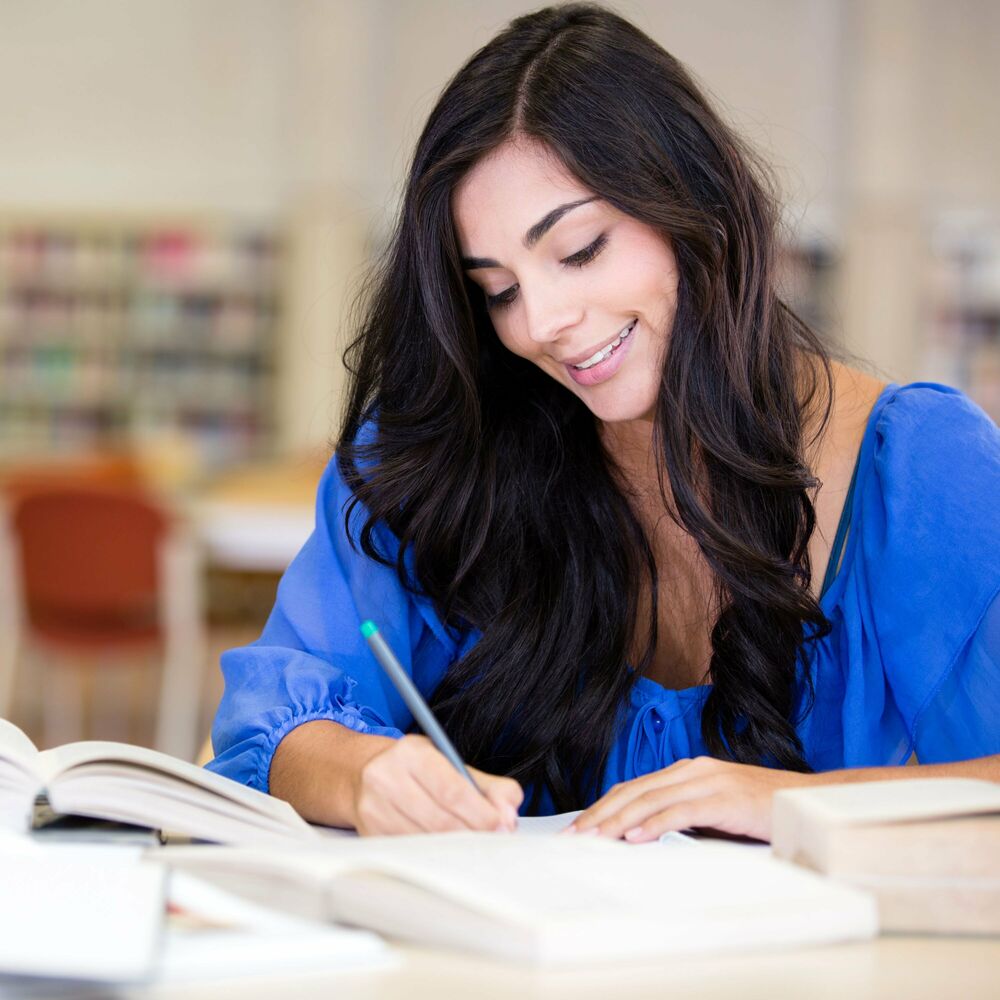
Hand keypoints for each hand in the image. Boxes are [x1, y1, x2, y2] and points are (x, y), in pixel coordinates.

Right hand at [352, 734, 523, 835]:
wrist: (361, 774)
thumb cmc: (414, 770)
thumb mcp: (451, 764)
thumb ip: (488, 787)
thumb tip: (509, 813)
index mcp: (412, 753)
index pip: (451, 790)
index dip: (480, 813)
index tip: (501, 826)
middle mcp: (387, 778)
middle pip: (440, 820)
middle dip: (473, 835)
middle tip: (494, 840)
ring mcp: (374, 809)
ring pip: (425, 841)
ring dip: (456, 850)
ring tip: (472, 846)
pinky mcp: (370, 834)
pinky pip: (411, 852)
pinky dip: (435, 857)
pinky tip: (447, 852)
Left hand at [563, 756, 818, 843]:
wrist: (809, 802)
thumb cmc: (762, 812)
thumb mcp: (716, 812)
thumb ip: (686, 816)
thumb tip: (648, 837)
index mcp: (687, 772)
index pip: (634, 788)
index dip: (604, 806)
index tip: (579, 827)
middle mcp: (692, 771)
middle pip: (634, 791)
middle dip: (601, 814)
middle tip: (573, 836)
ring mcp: (708, 781)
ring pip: (650, 800)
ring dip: (618, 821)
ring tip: (593, 838)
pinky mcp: (724, 799)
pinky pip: (681, 812)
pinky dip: (655, 824)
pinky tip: (635, 838)